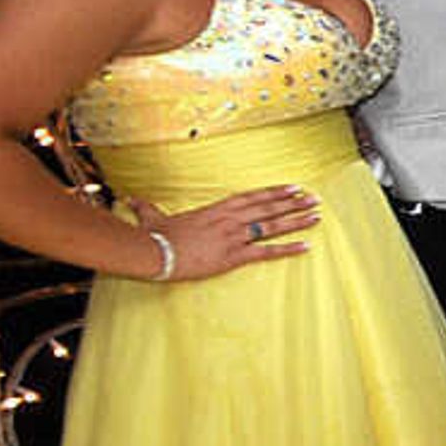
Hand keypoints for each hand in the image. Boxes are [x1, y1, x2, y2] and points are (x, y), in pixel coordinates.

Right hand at [139, 184, 317, 278]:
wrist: (154, 253)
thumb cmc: (154, 237)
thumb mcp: (152, 218)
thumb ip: (146, 207)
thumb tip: (128, 199)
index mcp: (215, 209)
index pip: (252, 198)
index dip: (274, 192)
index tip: (293, 188)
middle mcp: (229, 220)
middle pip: (268, 209)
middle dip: (293, 203)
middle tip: (314, 199)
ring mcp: (234, 237)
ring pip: (272, 227)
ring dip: (296, 221)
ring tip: (316, 216)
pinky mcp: (234, 256)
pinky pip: (266, 252)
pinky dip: (287, 249)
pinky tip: (306, 246)